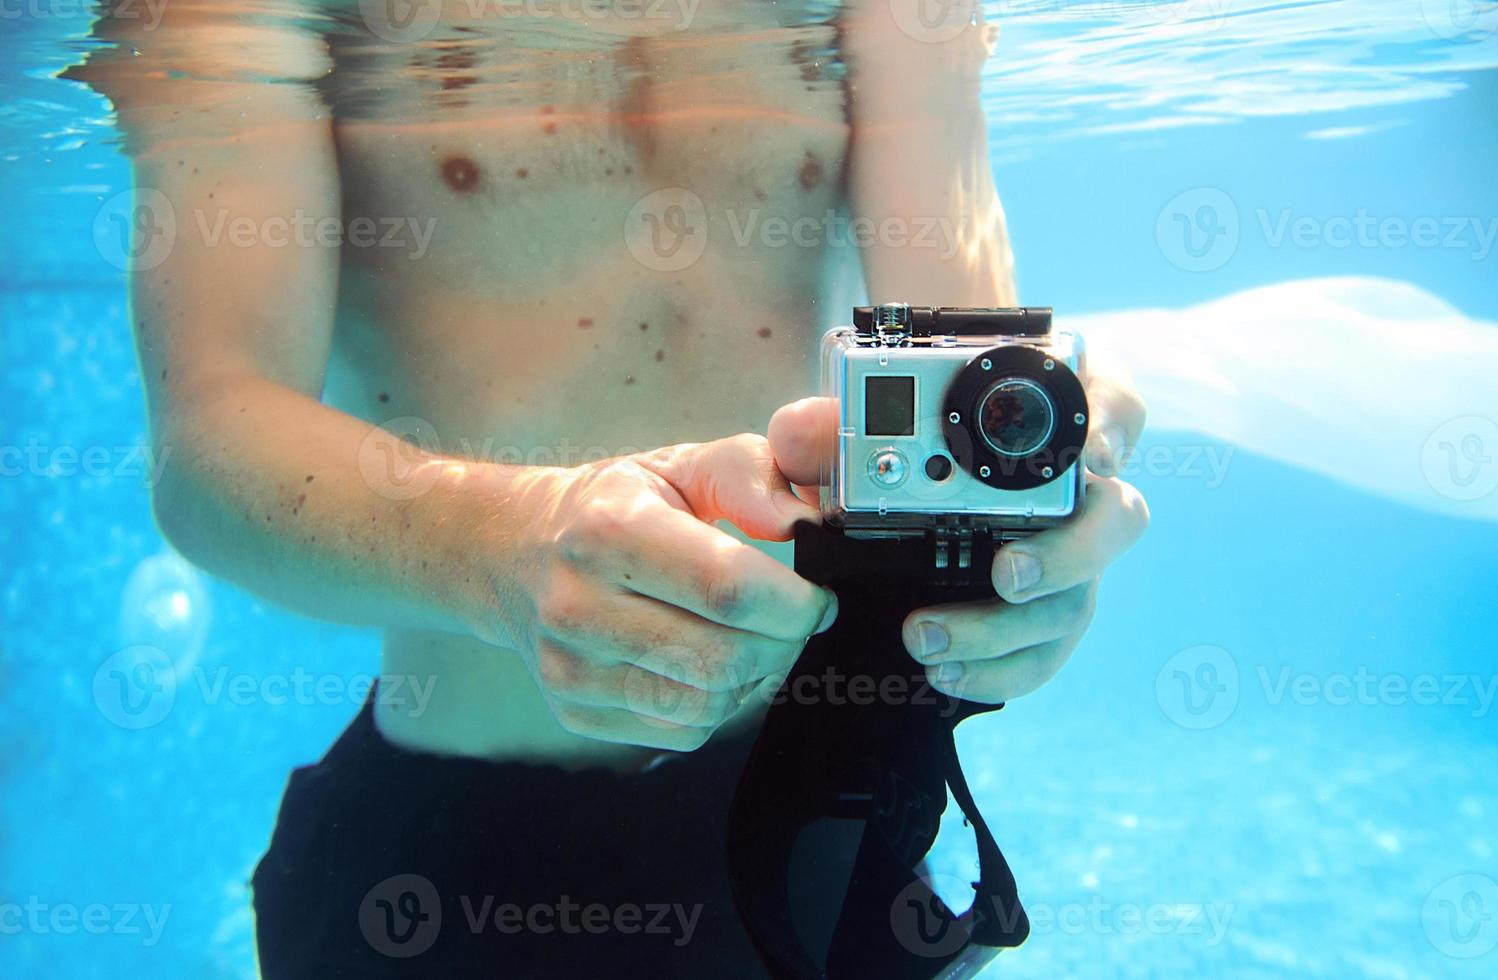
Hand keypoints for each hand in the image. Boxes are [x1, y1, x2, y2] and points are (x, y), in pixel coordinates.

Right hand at [491, 435, 838, 749]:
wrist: (513, 553)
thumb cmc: (609, 507)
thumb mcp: (678, 464)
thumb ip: (749, 475)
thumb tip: (803, 521)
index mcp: (608, 530)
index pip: (729, 588)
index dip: (795, 602)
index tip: (816, 596)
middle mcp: (578, 605)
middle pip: (724, 658)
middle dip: (783, 644)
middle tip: (791, 620)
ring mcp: (572, 669)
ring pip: (708, 705)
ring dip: (753, 678)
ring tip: (750, 639)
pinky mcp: (576, 712)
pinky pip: (684, 731)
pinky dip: (717, 705)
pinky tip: (707, 663)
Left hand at [768, 365, 1147, 704]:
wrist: (867, 510)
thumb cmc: (868, 453)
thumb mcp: (836, 437)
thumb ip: (817, 428)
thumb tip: (801, 435)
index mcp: (1039, 421)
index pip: (1108, 401)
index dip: (1116, 423)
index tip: (1096, 454)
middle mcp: (1070, 491)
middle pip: (1118, 517)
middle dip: (1070, 554)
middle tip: (1006, 574)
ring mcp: (1064, 560)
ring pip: (1074, 600)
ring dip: (1005, 630)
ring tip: (926, 638)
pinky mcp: (1039, 617)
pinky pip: (1042, 654)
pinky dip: (997, 671)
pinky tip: (946, 672)